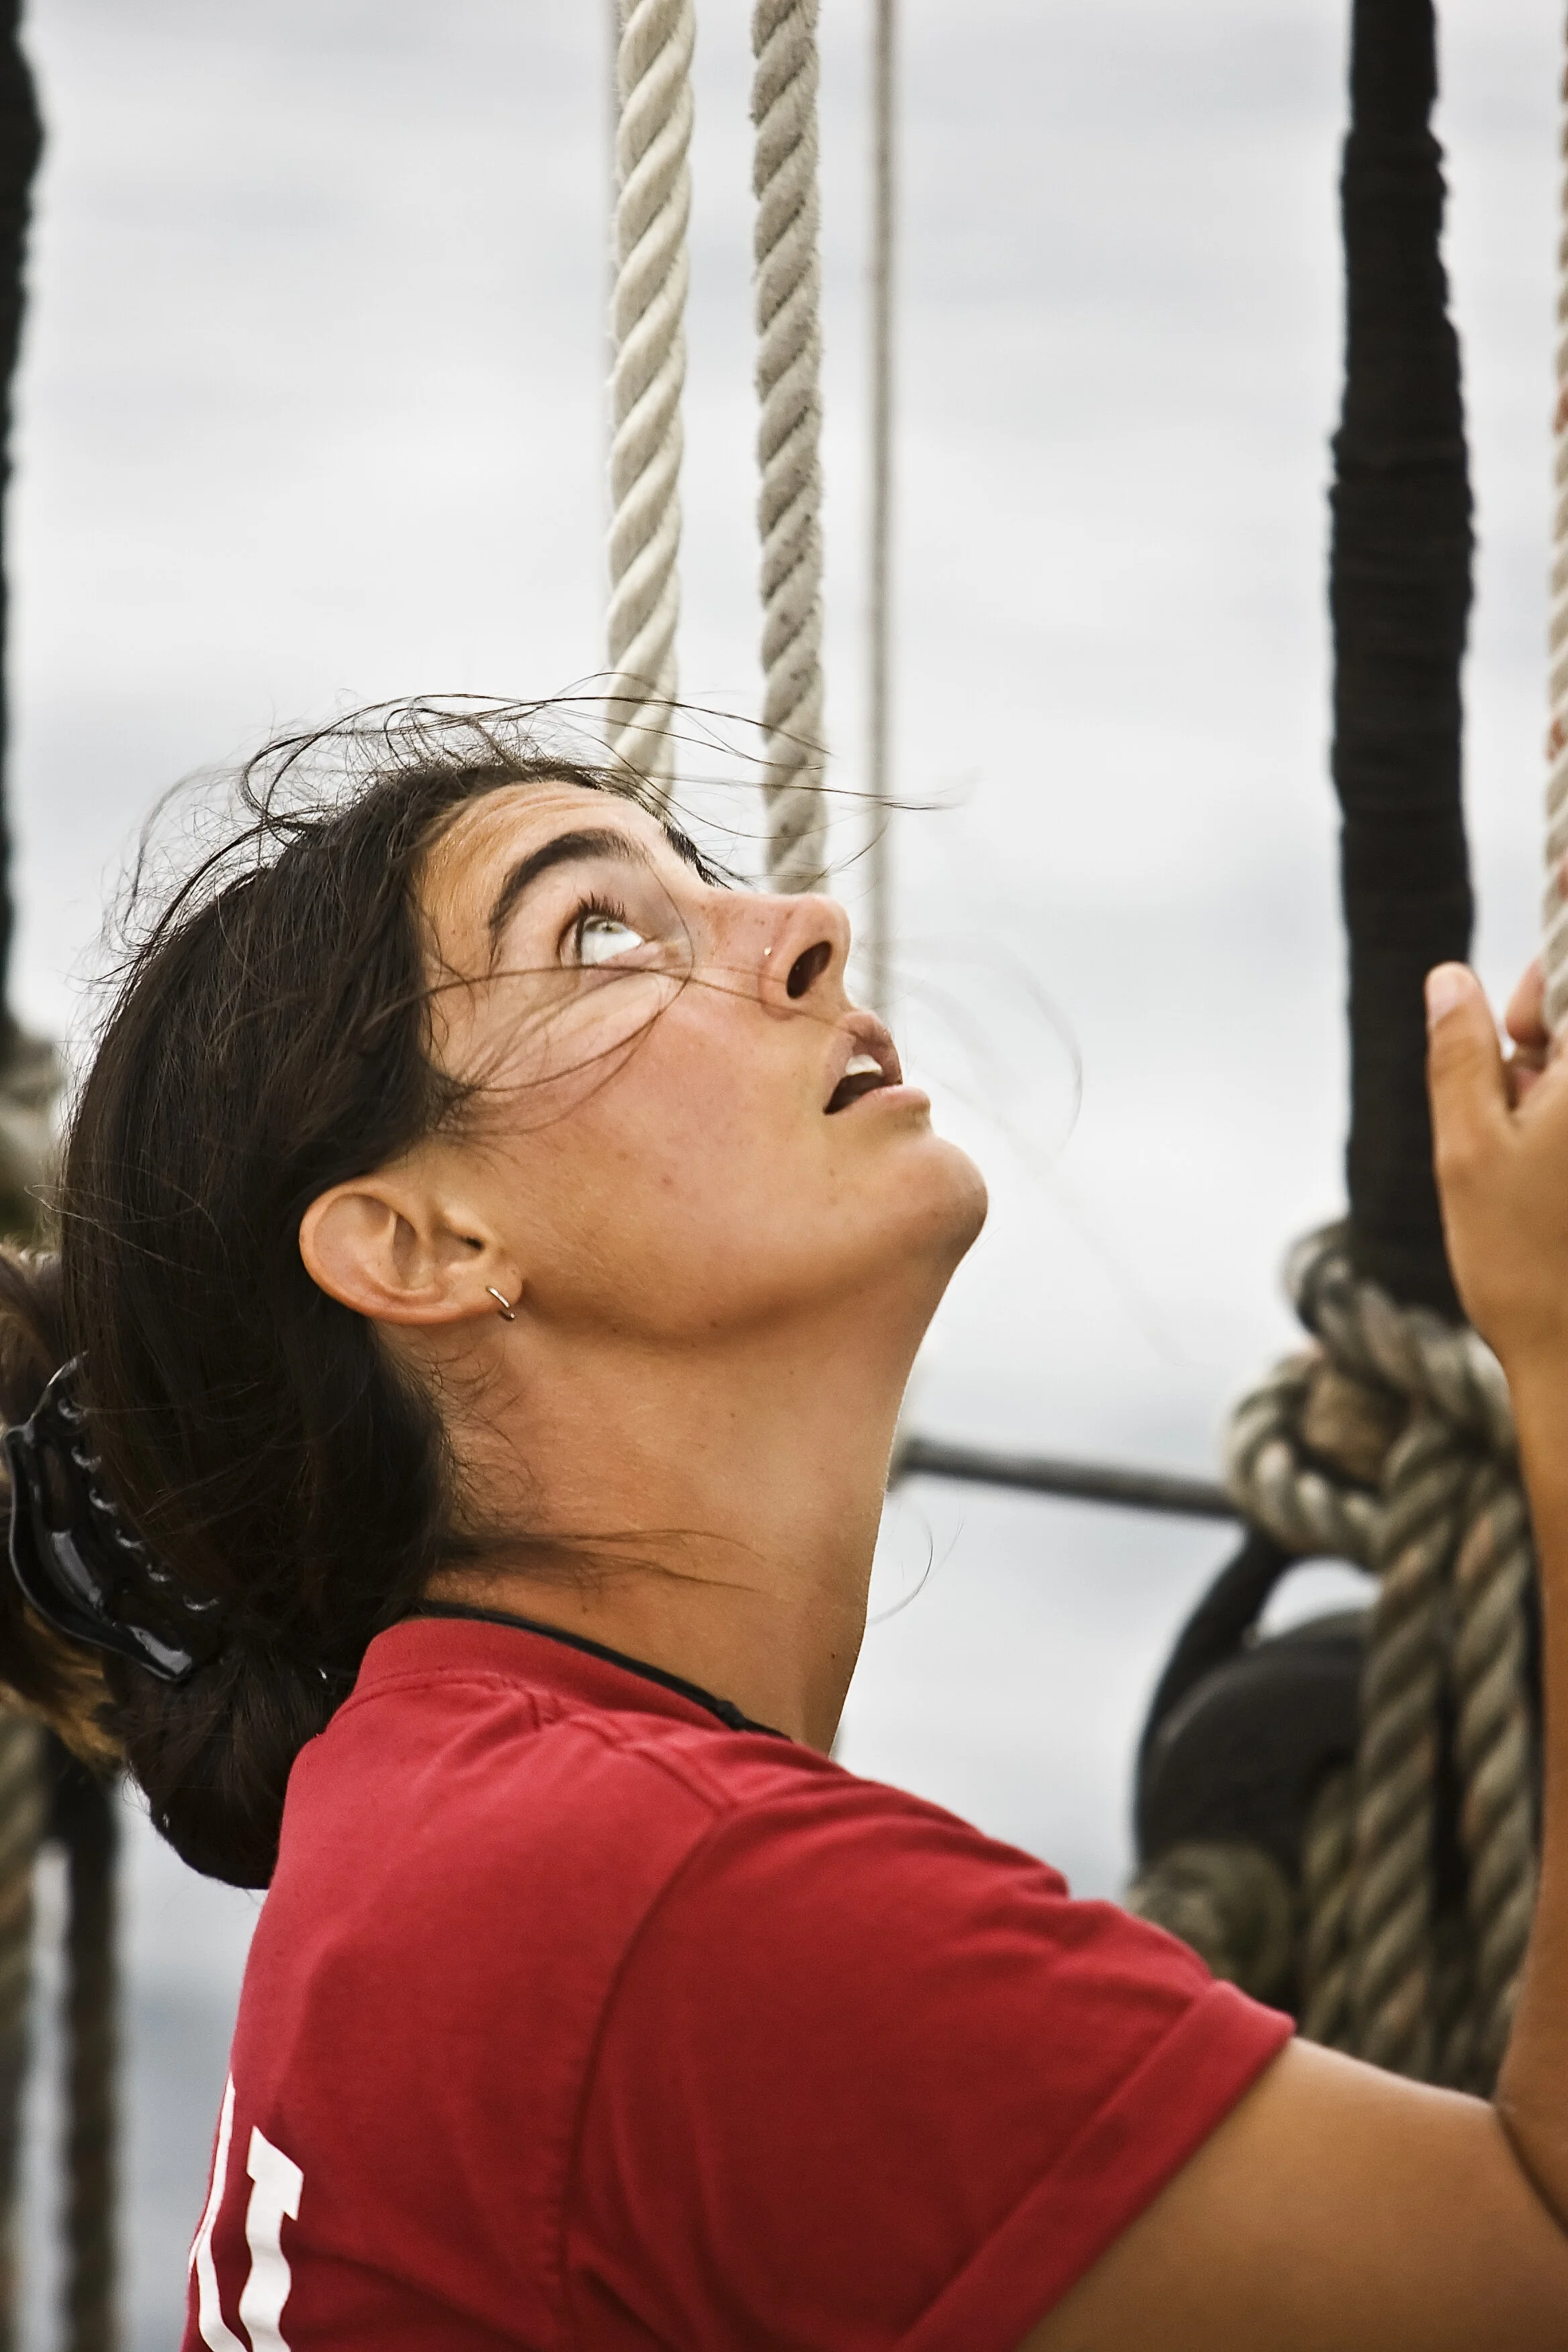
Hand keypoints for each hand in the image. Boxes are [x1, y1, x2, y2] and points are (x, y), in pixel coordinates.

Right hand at [1426, 961, 1567, 1374]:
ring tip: (1531, 1167)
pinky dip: (1563, 1134)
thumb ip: (1461, 1051)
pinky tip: (1555, 1187)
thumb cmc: (1529, 1265)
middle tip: (1512, 1109)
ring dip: (1552, 1095)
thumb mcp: (1469, 1149)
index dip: (1540, 987)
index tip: (1516, 1030)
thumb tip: (1449, 978)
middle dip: (1542, 1044)